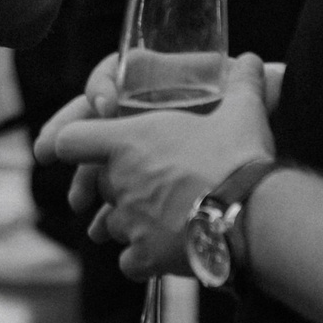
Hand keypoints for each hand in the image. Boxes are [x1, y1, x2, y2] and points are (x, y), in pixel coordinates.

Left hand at [39, 53, 273, 275]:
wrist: (254, 213)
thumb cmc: (240, 156)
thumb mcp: (243, 110)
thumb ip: (241, 83)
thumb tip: (252, 61)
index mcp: (128, 142)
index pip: (69, 140)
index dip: (75, 143)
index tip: (89, 150)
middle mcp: (120, 181)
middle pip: (101, 185)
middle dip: (123, 186)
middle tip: (158, 185)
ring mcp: (129, 222)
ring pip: (115, 224)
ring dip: (134, 223)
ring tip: (170, 219)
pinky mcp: (144, 256)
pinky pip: (129, 261)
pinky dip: (143, 259)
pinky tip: (167, 252)